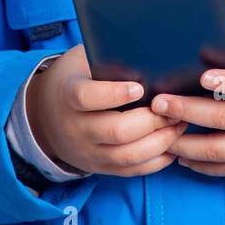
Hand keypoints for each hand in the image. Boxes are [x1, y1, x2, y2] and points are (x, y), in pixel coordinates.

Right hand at [25, 43, 188, 175]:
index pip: (87, 98)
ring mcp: (88, 151)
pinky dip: (156, 161)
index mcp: (68, 96)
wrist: (44, 114)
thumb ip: (106, 59)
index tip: (141, 87)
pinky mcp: (100, 166)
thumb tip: (147, 54)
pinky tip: (173, 145)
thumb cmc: (74, 79)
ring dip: (160, 142)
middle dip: (152, 121)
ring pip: (128, 155)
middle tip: (175, 108)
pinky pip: (131, 171)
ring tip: (180, 124)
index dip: (115, 93)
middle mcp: (76, 128)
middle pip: (116, 131)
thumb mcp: (81, 61)